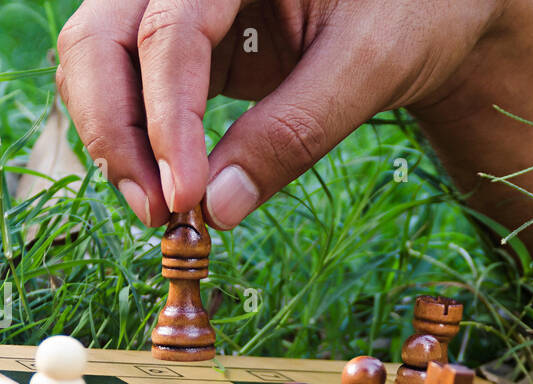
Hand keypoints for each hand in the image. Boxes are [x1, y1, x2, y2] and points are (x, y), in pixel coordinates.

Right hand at [56, 0, 509, 228]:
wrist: (432, 4)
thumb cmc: (414, 12)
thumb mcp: (372, 66)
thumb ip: (296, 132)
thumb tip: (219, 211)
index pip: (169, 33)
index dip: (166, 123)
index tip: (185, 200)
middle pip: (101, 40)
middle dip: (115, 132)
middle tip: (158, 214)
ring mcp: (177, 2)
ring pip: (99, 62)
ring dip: (116, 141)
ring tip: (163, 212)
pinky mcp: (185, 42)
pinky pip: (129, 86)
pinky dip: (136, 140)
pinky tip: (170, 189)